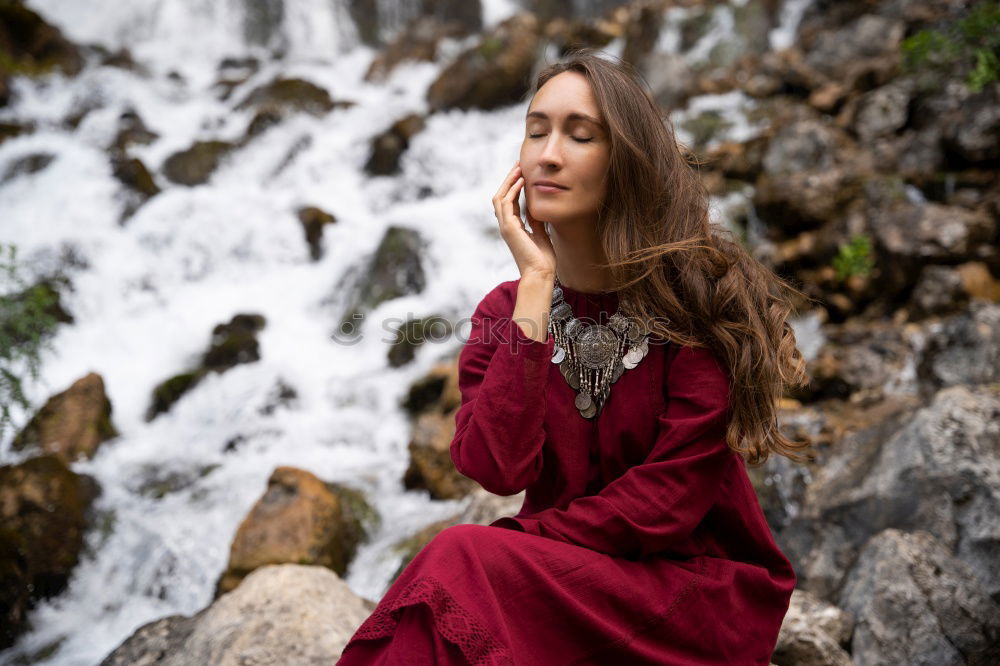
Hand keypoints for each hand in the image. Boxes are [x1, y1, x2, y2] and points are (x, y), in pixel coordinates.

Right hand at [492, 162, 556, 278]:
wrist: (540, 274)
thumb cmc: (543, 259)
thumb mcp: (541, 233)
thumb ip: (535, 220)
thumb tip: (536, 207)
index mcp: (513, 227)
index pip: (510, 201)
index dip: (515, 185)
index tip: (524, 172)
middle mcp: (506, 225)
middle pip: (501, 196)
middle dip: (509, 179)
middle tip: (519, 164)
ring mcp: (505, 227)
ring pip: (500, 197)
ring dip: (509, 181)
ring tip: (519, 168)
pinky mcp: (509, 228)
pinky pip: (506, 203)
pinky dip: (512, 190)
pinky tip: (522, 181)